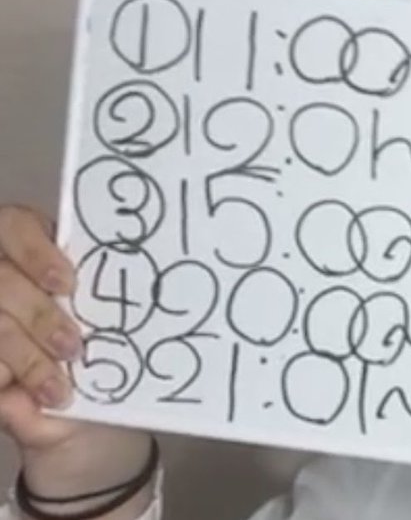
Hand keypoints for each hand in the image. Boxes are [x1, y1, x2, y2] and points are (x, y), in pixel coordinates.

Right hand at [0, 204, 152, 508]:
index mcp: (41, 257)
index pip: (16, 226)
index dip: (35, 250)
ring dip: (25, 352)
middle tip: (73, 345)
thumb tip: (144, 281)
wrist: (90, 436)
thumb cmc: (113, 370)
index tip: (68, 283)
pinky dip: (9, 375)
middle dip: (37, 312)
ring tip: (59, 386)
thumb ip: (118, 306)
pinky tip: (33, 398)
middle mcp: (5, 281)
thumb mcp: (123, 336)